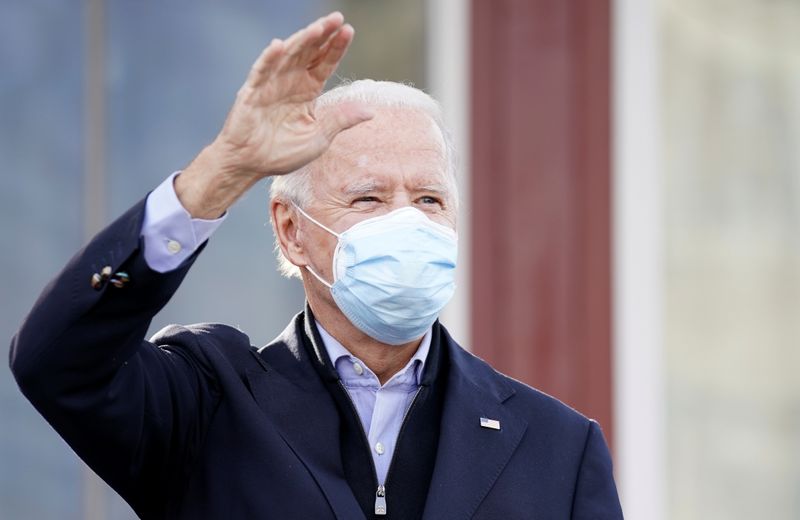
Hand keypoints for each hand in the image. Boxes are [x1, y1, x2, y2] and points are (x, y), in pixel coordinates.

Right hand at [176, 12, 372, 217]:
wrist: (251, 165)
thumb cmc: (282, 153)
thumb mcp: (319, 138)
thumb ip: (340, 120)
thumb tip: (370, 111)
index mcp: (307, 90)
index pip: (324, 63)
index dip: (335, 47)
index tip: (349, 31)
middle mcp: (290, 81)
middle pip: (308, 52)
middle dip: (322, 35)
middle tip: (337, 18)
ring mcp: (270, 84)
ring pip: (287, 56)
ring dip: (301, 41)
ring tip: (317, 28)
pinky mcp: (251, 92)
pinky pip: (260, 72)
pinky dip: (269, 59)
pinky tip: (278, 45)